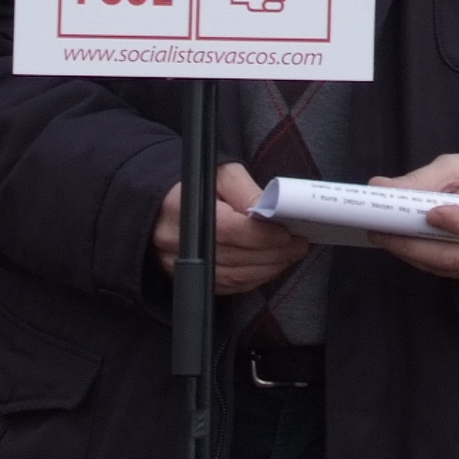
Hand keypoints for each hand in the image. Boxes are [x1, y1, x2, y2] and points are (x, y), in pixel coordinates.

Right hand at [153, 161, 310, 296]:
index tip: (289, 234)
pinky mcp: (184, 275)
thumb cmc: (192, 180)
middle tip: (299, 246)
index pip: (230, 230)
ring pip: (232, 277)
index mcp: (182, 209)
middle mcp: (177, 242)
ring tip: (289, 256)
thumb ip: (247, 191)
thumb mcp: (221, 173)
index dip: (263, 236)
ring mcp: (178, 263)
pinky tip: (268, 268)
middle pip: (235, 258)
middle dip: (274, 254)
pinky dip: (251, 280)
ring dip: (267, 270)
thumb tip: (274, 210)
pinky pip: (224, 286)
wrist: (159, 198)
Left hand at [371, 153, 458, 279]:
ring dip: (412, 254)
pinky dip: (421, 260)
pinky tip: (402, 247)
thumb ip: (421, 179)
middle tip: (381, 231)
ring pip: (451, 265)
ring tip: (384, 238)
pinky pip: (448, 272)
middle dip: (415, 244)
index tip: (430, 215)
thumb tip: (380, 187)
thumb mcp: (456, 166)